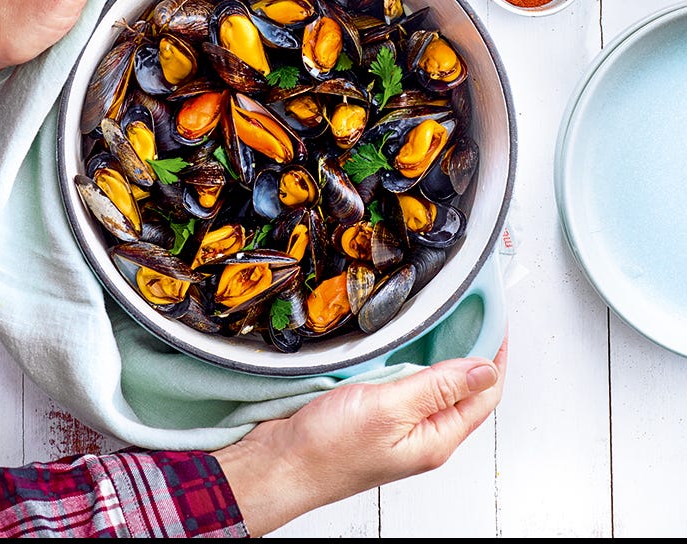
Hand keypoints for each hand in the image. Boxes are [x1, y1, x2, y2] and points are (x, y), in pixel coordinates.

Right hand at [213, 336, 507, 536]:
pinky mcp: (372, 414)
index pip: (483, 395)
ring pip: (429, 384)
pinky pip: (401, 383)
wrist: (279, 463)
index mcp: (435, 439)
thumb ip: (437, 387)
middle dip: (470, 352)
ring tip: (443, 320)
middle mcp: (420, 433)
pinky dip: (407, 360)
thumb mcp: (390, 409)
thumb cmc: (328, 449)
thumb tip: (484, 369)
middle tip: (472, 312)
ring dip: (437, 354)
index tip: (496, 321)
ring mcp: (395, 424)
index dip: (494, 358)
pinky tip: (400, 342)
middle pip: (460, 390)